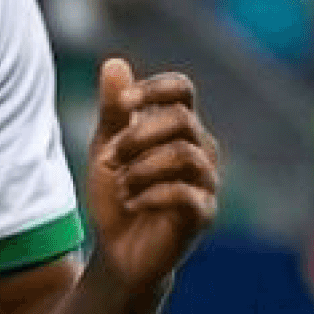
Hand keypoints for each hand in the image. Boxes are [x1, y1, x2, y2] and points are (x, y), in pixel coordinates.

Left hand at [84, 57, 220, 291]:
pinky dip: (151, 195)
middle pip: (182, 119)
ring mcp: (206, 183)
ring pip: (185, 155)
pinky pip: (186, 193)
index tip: (123, 103)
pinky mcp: (203, 214)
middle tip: (110, 159)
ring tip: (120, 186)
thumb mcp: (107, 148)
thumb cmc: (117, 194)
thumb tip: (115, 62)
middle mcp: (200, 149)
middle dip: (139, 135)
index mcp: (178, 127)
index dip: (154, 88)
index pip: (181, 89)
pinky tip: (132, 204)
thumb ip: (113, 110)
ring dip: (142, 169)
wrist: (119, 251)